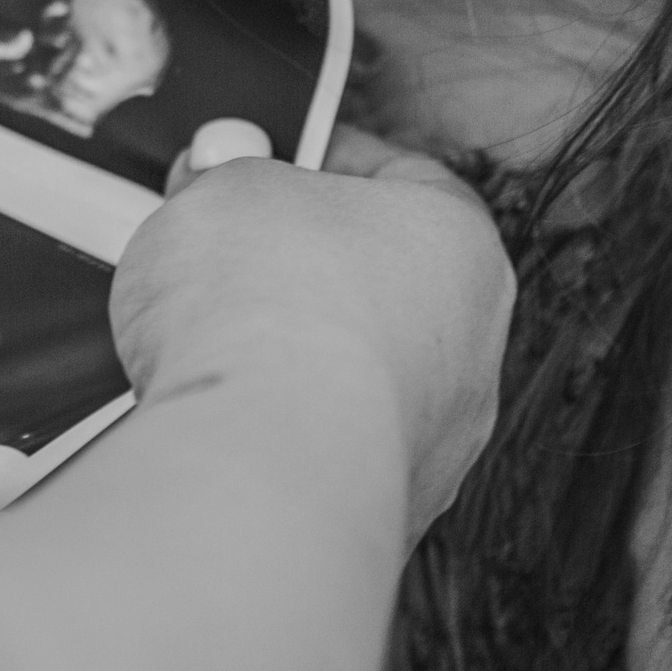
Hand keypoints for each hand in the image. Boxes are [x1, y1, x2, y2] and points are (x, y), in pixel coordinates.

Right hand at [111, 126, 515, 536]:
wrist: (255, 457)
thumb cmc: (264, 307)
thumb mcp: (227, 186)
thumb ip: (229, 174)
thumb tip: (218, 176)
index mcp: (458, 242)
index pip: (400, 174)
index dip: (321, 158)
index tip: (264, 159)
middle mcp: (469, 348)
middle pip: (377, 281)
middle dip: (297, 263)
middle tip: (221, 249)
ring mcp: (433, 441)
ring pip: (352, 378)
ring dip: (287, 358)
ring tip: (202, 344)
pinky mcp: (381, 512)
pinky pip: (320, 451)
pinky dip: (272, 432)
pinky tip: (215, 418)